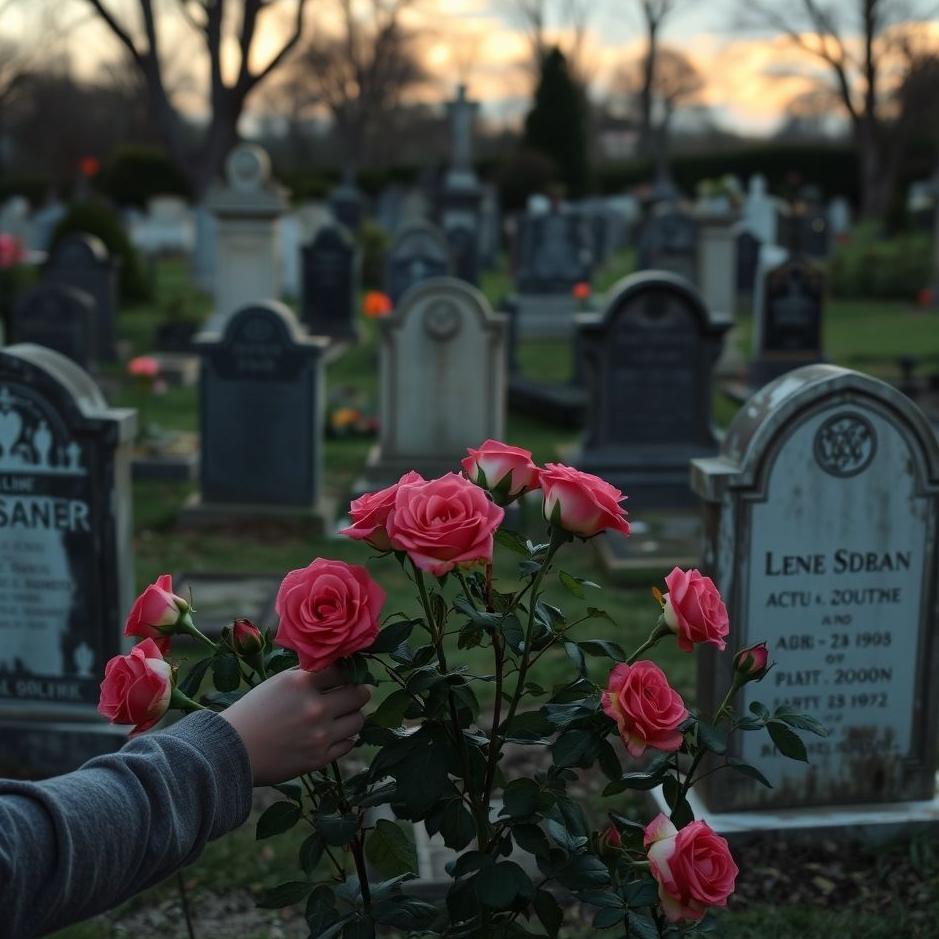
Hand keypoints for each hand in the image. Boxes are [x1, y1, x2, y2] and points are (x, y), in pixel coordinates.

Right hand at [219, 666, 370, 785]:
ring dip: (354, 716)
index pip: (345, 670)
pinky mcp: (319, 758)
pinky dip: (346, 737)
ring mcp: (320, 735)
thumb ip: (307, 675)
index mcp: (303, 683)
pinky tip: (335, 733)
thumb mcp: (278, 682)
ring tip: (344, 714)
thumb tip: (335, 666)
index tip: (349, 674)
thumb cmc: (253, 712)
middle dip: (360, 692)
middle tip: (356, 692)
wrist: (232, 751)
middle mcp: (315, 708)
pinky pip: (349, 744)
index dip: (349, 672)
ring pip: (358, 720)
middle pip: (360, 695)